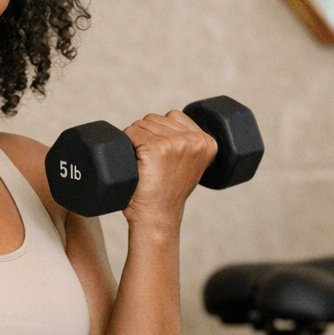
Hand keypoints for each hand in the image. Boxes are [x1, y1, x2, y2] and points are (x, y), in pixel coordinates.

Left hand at [121, 109, 217, 228]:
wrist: (157, 218)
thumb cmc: (166, 194)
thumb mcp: (189, 166)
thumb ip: (187, 143)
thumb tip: (168, 120)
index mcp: (207, 143)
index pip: (174, 116)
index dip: (160, 133)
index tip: (161, 157)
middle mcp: (195, 140)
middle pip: (156, 118)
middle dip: (146, 136)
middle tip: (150, 164)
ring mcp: (176, 143)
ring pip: (142, 123)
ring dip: (136, 140)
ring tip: (144, 165)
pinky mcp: (156, 147)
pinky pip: (131, 132)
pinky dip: (126, 143)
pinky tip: (135, 162)